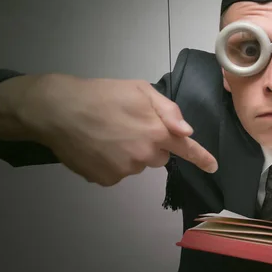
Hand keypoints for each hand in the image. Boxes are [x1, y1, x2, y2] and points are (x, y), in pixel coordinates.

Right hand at [18, 73, 216, 185]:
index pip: (185, 149)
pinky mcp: (105, 180)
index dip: (201, 158)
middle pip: (158, 156)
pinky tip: (97, 146)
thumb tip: (186, 132)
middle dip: (150, 144)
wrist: (58, 110)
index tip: (213, 166)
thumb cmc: (103, 95)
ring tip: (108, 133)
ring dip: (129, 153)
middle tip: (128, 126)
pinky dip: (111, 163)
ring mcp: (124, 171)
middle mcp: (144, 156)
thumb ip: (168, 111)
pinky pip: (117, 173)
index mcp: (156, 133)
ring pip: (136, 164)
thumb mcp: (140, 91)